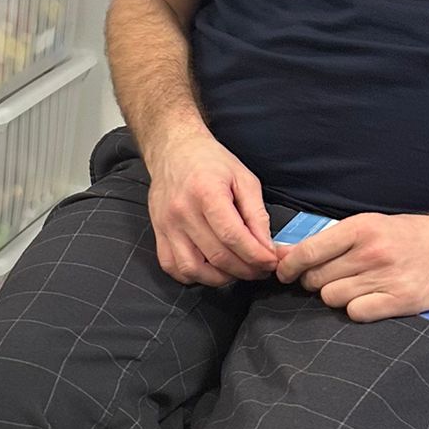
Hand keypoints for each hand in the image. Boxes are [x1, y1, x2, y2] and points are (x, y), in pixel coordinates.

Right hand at [145, 122, 277, 285]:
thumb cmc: (211, 162)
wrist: (174, 150)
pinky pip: (173, 267)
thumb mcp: (244, 179)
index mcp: (206, 193)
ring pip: (193, 269)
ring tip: (236, 271)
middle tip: (260, 269)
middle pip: (217, 256)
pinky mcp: (158, 233)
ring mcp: (167, 225)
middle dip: (246, 269)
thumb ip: (257, 214)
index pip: (233, 236)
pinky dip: (193, 276)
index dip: (256, 255)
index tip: (270, 262)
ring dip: (220, 278)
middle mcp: (183, 211)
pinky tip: (209, 269)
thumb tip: (266, 247)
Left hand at [274, 202, 428, 321]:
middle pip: (316, 279)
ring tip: (353, 287)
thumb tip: (283, 254)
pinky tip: (368, 299)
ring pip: (332, 297)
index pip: (308, 252)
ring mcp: (386, 278)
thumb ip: (330, 241)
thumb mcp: (371, 225)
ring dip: (336, 295)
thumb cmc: (408, 236)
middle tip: (330, 278)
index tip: (284, 273)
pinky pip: (355, 313)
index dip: (289, 266)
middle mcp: (371, 252)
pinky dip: (356, 309)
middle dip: (315, 282)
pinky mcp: (400, 300)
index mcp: (361, 228)